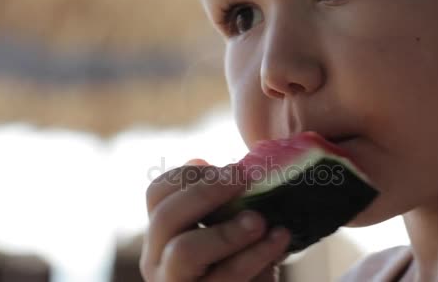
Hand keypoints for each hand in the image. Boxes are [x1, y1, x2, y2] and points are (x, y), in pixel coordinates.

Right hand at [140, 159, 290, 281]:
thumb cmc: (243, 262)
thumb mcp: (229, 228)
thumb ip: (221, 202)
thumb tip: (220, 166)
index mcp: (162, 234)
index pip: (157, 194)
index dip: (189, 174)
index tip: (228, 168)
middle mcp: (159, 260)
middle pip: (165, 218)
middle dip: (205, 193)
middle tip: (243, 179)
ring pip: (185, 251)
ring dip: (227, 231)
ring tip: (260, 220)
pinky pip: (227, 277)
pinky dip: (257, 255)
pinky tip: (280, 238)